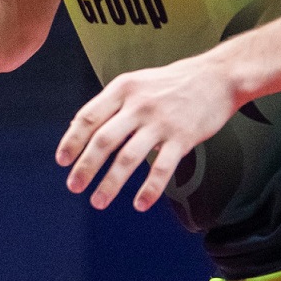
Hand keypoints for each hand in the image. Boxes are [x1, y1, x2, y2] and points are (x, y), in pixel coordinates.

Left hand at [56, 54, 237, 211]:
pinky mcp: (183, 137)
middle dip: (85, 167)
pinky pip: (162, 168)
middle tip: (74, 186)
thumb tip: (77, 126)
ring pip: (128, 158)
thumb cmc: (173, 82)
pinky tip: (139, 204)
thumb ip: (110, 104)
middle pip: (103, 140)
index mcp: (122, 89)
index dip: (72, 141)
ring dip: (111, 183)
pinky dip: (149, 189)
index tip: (62, 161)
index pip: (88, 117)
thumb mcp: (135, 82)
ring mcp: (161, 122)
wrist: (218, 76)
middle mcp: (139, 105)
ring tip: (98, 200)